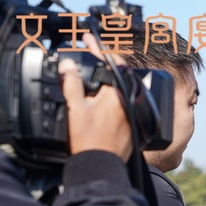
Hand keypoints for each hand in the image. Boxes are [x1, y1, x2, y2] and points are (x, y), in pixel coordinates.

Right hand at [59, 33, 132, 160]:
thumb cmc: (88, 140)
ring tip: (102, 71)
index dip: (98, 48)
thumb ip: (72, 85)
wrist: (101, 165)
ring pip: (126, 87)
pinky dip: (119, 94)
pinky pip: (128, 101)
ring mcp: (135, 113)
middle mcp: (130, 102)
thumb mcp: (75, 109)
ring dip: (115, 78)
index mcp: (116, 95)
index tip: (89, 39)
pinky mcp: (136, 123)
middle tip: (95, 53)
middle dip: (108, 62)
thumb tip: (69, 66)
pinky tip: (110, 94)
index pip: (111, 63)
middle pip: (121, 74)